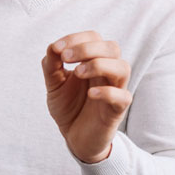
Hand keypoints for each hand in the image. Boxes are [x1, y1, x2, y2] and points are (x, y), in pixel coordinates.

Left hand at [42, 32, 131, 162]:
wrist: (74, 137)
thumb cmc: (68, 106)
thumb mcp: (53, 85)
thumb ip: (51, 66)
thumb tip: (52, 47)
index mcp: (92, 62)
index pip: (94, 38)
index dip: (76, 38)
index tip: (57, 49)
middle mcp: (107, 73)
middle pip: (112, 47)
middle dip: (88, 48)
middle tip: (66, 58)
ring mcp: (115, 90)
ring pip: (122, 67)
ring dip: (99, 65)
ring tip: (77, 73)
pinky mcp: (117, 110)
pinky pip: (123, 96)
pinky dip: (108, 92)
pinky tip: (91, 94)